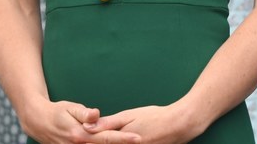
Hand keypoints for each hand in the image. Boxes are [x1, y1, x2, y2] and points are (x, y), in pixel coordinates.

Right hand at [19, 102, 140, 143]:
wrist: (37, 122)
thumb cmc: (57, 112)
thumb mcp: (70, 108)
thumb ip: (84, 113)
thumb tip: (96, 114)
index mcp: (80, 135)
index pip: (106, 138)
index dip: (123, 139)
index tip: (138, 138)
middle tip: (140, 141)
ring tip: (130, 142)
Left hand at [84, 105, 202, 143]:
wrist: (180, 124)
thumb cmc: (155, 117)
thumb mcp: (130, 115)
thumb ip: (108, 123)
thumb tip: (87, 126)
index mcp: (119, 141)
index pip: (96, 143)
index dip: (86, 142)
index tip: (76, 140)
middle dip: (94, 143)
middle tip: (82, 141)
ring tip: (103, 140)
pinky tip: (125, 140)